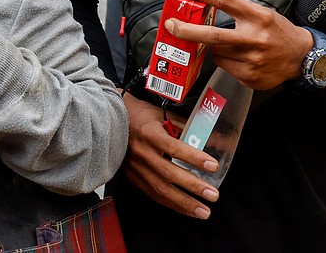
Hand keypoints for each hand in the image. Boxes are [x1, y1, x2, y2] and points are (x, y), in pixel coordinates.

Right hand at [121, 93, 218, 218]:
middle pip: (168, 173)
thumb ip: (187, 126)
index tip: (213, 165)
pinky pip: (153, 194)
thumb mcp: (162, 114)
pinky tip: (187, 210)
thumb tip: (214, 138)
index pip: (174, 147)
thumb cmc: (139, 114)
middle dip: (192, 186)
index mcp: (149, 133)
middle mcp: (141, 152)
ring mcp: (135, 167)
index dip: (194, 158)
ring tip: (203, 211)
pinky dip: (172, 204)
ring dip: (183, 203)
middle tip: (212, 195)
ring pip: (160, 189)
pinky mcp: (133, 177)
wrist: (110, 120)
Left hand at [164, 0, 313, 89]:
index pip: (223, 1)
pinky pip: (224, 66)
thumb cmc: (278, 32)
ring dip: (213, 47)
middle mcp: (255, 39)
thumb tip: (202, 6)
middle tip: (170, 24)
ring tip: (230, 44)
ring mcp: (252, 61)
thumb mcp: (261, 13)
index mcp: (258, 17)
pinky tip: (241, 58)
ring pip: (216, 52)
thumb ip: (236, 11)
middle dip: (186, 30)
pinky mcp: (250, 77)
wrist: (302, 58)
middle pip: (213, 35)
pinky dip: (225, 60)